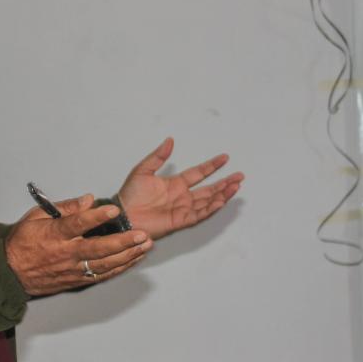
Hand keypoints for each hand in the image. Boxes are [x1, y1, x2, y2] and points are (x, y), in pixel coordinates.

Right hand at [4, 194, 152, 296]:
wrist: (9, 273)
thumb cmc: (22, 243)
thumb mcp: (36, 217)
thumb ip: (65, 208)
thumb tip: (88, 199)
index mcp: (55, 235)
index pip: (78, 224)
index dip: (96, 217)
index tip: (113, 210)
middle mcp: (66, 254)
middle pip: (98, 249)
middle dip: (122, 242)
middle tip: (141, 235)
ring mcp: (72, 269)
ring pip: (104, 264)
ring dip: (127, 256)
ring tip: (144, 246)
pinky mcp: (76, 280)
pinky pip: (101, 276)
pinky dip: (119, 268)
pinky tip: (132, 260)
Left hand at [118, 138, 243, 240]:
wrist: (122, 214)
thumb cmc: (129, 194)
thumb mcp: (143, 170)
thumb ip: (158, 156)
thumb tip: (170, 140)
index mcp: (175, 184)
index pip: (199, 173)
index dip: (212, 166)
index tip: (225, 158)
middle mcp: (182, 196)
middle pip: (209, 188)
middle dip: (225, 182)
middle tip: (240, 176)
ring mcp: (183, 209)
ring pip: (208, 201)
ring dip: (222, 194)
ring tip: (236, 186)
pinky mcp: (180, 221)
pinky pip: (199, 214)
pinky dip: (211, 208)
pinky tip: (221, 200)